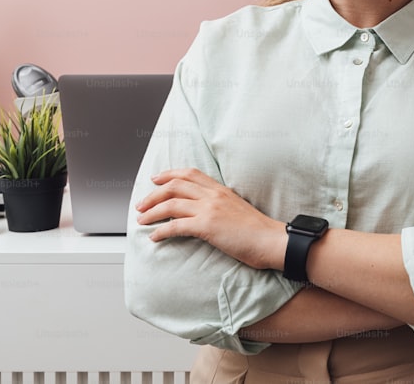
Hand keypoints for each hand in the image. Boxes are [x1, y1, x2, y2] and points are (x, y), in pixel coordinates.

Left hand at [134, 168, 285, 270]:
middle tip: (141, 204)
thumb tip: (205, 212)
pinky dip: (161, 231)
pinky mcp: (207, 226)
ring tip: (142, 220)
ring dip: (152, 212)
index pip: (190, 174)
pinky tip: (155, 237)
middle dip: (153, 194)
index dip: (169, 174)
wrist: (271, 240)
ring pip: (171, 204)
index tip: (156, 179)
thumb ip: (220, 205)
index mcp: (221, 189)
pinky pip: (176, 226)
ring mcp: (210, 209)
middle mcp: (213, 195)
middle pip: (174, 186)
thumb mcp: (237, 208)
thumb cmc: (258, 230)